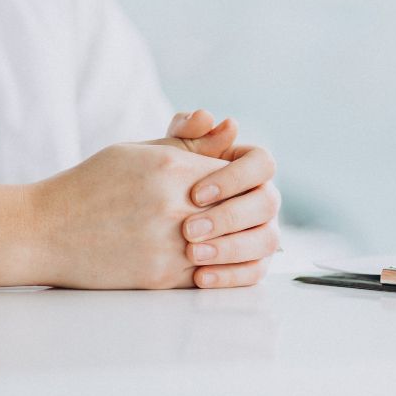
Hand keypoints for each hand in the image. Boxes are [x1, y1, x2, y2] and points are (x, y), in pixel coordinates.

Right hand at [0, 143, 227, 288]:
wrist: (44, 231)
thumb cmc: (91, 186)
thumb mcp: (138, 151)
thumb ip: (189, 142)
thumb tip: (231, 127)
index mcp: (171, 167)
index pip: (241, 171)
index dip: (245, 180)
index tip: (236, 185)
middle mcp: (175, 206)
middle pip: (243, 210)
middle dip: (246, 212)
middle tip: (242, 214)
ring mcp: (171, 245)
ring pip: (233, 245)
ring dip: (236, 242)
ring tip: (229, 236)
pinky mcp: (162, 277)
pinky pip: (211, 273)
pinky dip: (218, 266)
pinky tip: (211, 258)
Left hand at [161, 109, 280, 286]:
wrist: (127, 221)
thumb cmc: (149, 181)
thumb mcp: (162, 154)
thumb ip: (185, 135)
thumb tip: (208, 118)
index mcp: (247, 167)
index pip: (263, 164)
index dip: (235, 178)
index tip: (196, 193)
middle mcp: (260, 198)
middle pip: (268, 204)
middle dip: (229, 217)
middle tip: (189, 229)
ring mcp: (260, 231)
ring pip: (266, 240)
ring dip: (231, 248)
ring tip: (192, 254)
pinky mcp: (250, 263)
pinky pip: (254, 273)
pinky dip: (230, 276)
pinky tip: (200, 278)